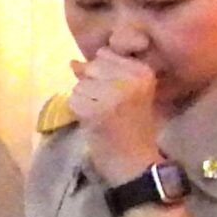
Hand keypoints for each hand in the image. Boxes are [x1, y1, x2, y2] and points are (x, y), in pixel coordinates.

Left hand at [68, 50, 164, 184]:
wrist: (135, 162)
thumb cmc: (132, 127)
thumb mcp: (126, 94)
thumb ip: (102, 74)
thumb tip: (73, 62)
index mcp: (143, 72)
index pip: (105, 54)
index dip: (103, 74)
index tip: (115, 92)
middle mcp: (130, 79)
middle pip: (92, 67)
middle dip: (92, 85)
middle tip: (107, 106)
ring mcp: (113, 95)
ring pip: (80, 85)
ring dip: (84, 100)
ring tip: (101, 115)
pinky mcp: (96, 111)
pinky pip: (73, 100)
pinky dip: (78, 112)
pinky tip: (93, 122)